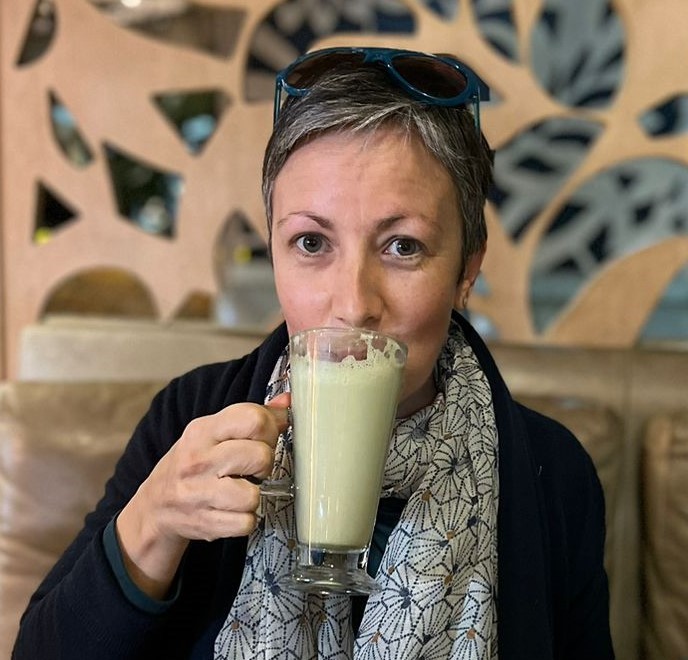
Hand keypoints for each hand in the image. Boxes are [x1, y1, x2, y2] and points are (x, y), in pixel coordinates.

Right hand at [115, 394, 289, 597]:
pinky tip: (233, 511)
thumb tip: (288, 403)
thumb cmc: (194, 463)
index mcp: (203, 430)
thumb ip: (251, 417)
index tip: (264, 438)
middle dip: (264, 463)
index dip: (269, 429)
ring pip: (253, 495)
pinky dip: (245, 520)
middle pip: (260, 456)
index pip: (252, 419)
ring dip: (254, 496)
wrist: (155, 506)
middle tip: (253, 468)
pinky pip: (246, 523)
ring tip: (241, 491)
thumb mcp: (213, 433)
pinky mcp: (203, 523)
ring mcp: (198, 494)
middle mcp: (198, 460)